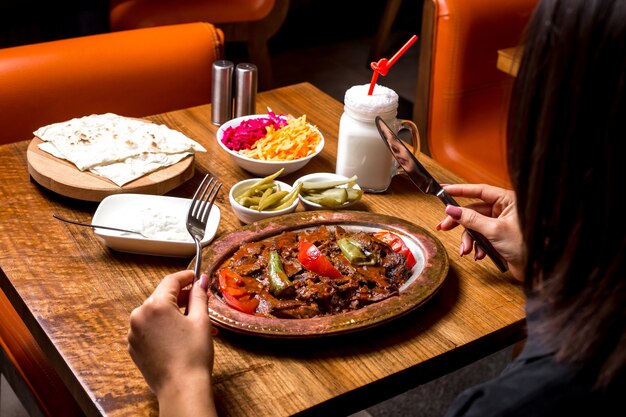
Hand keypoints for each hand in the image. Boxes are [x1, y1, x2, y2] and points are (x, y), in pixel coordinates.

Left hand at [128, 270, 217, 416]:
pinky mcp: (133, 347)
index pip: (171, 281)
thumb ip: (199, 296)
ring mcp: (133, 332)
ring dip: (174, 314)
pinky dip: (163, 328)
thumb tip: (202, 280)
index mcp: (155, 305)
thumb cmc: (193, 354)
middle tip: (199, 301)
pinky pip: (149, 329)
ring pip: (156, 314)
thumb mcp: (201, 320)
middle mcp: (139, 315)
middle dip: (181, 298)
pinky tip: (179, 337)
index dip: (186, 277)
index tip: (196, 277)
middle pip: (162, 297)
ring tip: (194, 324)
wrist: (181, 388)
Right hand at [436, 184, 524, 279]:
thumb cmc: (525, 245)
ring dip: (468, 239)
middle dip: (459, 221)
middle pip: (473, 210)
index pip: (479, 191)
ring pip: (475, 226)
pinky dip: (477, 246)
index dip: (460, 190)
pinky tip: (479, 255)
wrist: (537, 268)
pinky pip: (481, 236)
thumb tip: (451, 209)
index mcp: (507, 200)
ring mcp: (501, 223)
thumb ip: (471, 219)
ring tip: (466, 251)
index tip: (443, 190)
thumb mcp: (493, 230)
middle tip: (443, 227)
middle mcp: (504, 209)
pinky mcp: (498, 236)